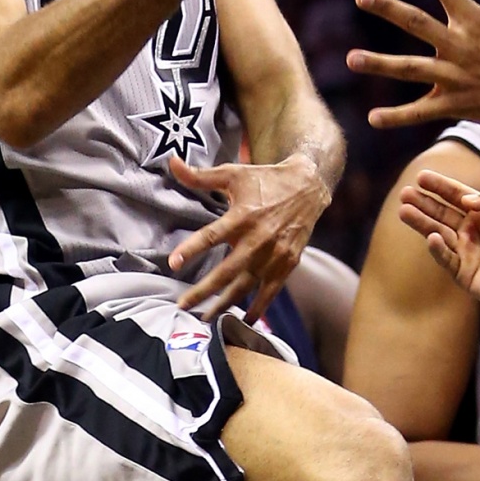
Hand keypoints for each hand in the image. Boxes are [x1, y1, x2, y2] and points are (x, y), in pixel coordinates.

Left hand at [169, 155, 331, 322]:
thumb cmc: (265, 180)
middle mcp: (258, 238)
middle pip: (226, 271)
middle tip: (182, 305)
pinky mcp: (287, 263)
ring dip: (225, 303)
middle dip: (203, 290)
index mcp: (242, 216)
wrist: (308, 187)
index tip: (173, 263)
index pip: (212, 235)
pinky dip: (259, 306)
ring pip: (246, 285)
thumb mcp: (233, 174)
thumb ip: (200, 176)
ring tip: (206, 318)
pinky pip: (270, 290)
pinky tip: (245, 318)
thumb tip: (171, 162)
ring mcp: (274, 254)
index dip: (192, 249)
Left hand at [346, 0, 479, 129]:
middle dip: (387, 8)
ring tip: (351, 59)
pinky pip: (420, 112)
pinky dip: (396, 116)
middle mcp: (462, 47)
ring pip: (410, 69)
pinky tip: (372, 119)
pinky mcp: (456, 104)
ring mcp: (456, 78)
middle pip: (417, 23)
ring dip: (379, 64)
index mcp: (477, 21)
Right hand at [397, 170, 479, 316]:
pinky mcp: (465, 274)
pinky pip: (447, 259)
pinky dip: (437, 249)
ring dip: (421, 222)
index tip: (422, 176)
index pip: (457, 195)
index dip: (440, 186)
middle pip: (441, 213)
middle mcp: (472, 231)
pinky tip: (430, 236)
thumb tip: (467, 199)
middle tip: (404, 193)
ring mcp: (467, 252)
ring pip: (438, 233)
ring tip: (404, 210)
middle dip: (423, 202)